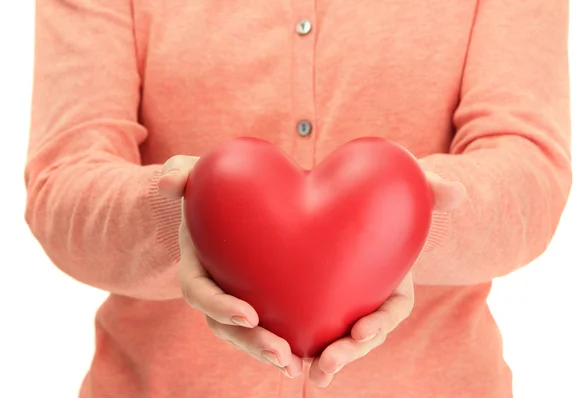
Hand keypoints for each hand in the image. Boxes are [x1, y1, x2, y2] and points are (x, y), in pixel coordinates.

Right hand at [157, 155, 302, 377]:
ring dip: (270, 352)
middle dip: (251, 342)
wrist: (226, 200)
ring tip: (296, 365)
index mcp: (196, 264)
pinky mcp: (259, 299)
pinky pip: (269, 325)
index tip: (248, 313)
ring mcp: (235, 297)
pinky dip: (287, 340)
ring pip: (247, 334)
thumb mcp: (193, 173)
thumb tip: (168, 183)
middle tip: (280, 354)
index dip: (219, 306)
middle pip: (225, 325)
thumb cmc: (210, 187)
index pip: (200, 292)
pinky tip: (313, 353)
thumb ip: (180, 173)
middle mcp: (213, 288)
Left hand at [308, 172, 466, 386]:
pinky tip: (283, 358)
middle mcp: (371, 301)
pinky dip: (298, 345)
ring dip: (326, 359)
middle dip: (348, 351)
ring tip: (312, 373)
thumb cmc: (381, 200)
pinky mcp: (318, 304)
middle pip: (364, 334)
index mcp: (394, 283)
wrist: (350, 204)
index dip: (380, 322)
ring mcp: (345, 306)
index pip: (393, 309)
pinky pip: (310, 328)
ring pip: (337, 341)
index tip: (362, 331)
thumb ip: (429, 190)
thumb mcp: (406, 191)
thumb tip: (458, 193)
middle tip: (330, 362)